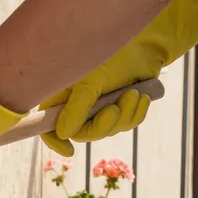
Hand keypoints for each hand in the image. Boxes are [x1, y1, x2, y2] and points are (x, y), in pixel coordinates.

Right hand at [40, 0, 197, 156]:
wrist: (147, 45)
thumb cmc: (113, 56)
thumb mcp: (91, 82)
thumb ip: (77, 108)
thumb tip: (63, 134)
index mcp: (63, 97)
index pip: (50, 128)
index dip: (55, 142)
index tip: (70, 152)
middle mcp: (79, 105)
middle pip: (85, 134)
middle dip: (104, 124)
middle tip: (115, 108)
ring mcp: (101, 108)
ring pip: (109, 130)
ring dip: (125, 115)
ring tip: (133, 94)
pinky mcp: (122, 108)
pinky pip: (127, 124)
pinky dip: (137, 113)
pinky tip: (142, 96)